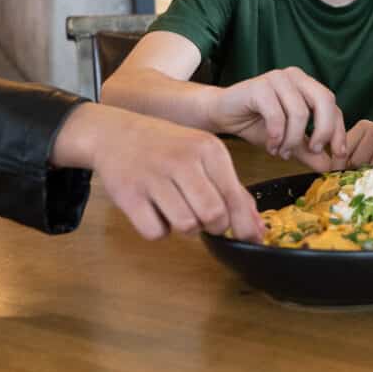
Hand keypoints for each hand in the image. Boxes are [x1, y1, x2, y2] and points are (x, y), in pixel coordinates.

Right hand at [52, 103, 262, 240]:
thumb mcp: (204, 156)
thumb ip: (232, 190)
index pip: (234, 197)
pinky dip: (158, 229)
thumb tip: (257, 227)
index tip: (248, 237)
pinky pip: (156, 232)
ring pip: (186, 226)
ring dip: (185, 228)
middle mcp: (182, 160)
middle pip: (213, 216)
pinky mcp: (129, 194)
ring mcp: (153, 176)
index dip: (243, 224)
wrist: (115, 134)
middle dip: (213, 226)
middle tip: (204, 218)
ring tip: (177, 210)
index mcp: (208, 149)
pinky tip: (155, 211)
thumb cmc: (167, 148)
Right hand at [206, 67, 344, 166]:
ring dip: (292, 139)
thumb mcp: (288, 141)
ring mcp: (278, 78)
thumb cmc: (255, 124)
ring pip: (299, 112)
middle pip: (325, 100)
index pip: (334, 108)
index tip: (337, 157)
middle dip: (323, 131)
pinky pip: (276, 114)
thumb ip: (308, 151)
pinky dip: (276, 135)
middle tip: (313, 150)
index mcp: (307, 86)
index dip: (338, 133)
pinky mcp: (259, 86)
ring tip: (282, 152)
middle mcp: (296, 77)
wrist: (221, 115)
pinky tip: (271, 145)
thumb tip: (329, 166)